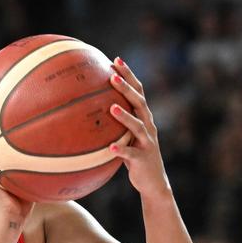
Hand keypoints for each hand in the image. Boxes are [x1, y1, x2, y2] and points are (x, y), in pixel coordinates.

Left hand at [107, 56, 171, 198]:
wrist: (153, 183)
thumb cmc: (135, 156)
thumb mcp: (126, 136)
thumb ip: (114, 123)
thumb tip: (87, 107)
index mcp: (144, 117)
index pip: (138, 91)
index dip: (129, 75)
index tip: (116, 60)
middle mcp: (148, 126)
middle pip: (139, 102)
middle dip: (127, 88)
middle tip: (112, 76)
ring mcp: (147, 142)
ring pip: (137, 126)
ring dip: (124, 116)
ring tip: (111, 107)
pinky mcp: (143, 159)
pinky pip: (131, 153)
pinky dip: (122, 149)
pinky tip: (111, 147)